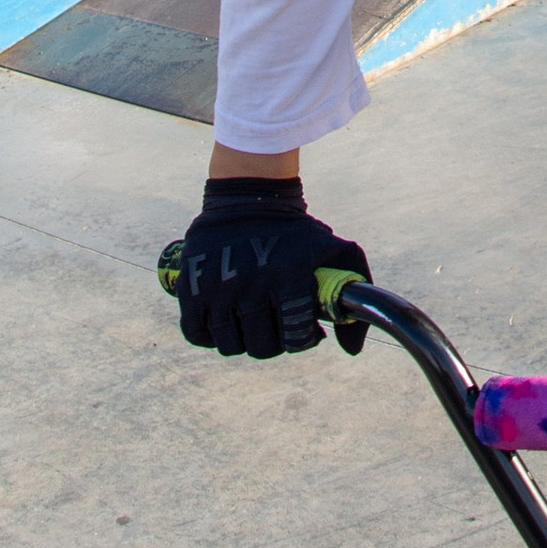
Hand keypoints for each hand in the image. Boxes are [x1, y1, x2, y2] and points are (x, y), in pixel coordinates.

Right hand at [174, 176, 369, 356]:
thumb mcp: (336, 252)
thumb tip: (352, 349)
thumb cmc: (297, 234)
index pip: (296, 337)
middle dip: (275, 343)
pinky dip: (211, 336)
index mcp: (289, 276)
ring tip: (252, 321)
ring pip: (230, 345)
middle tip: (277, 326)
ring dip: (244, 340)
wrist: (249, 198)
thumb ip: (356, 296)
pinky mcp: (190, 287)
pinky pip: (197, 334)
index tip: (305, 330)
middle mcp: (251, 283)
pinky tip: (226, 321)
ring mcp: (217, 287)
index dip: (304, 340)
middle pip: (262, 348)